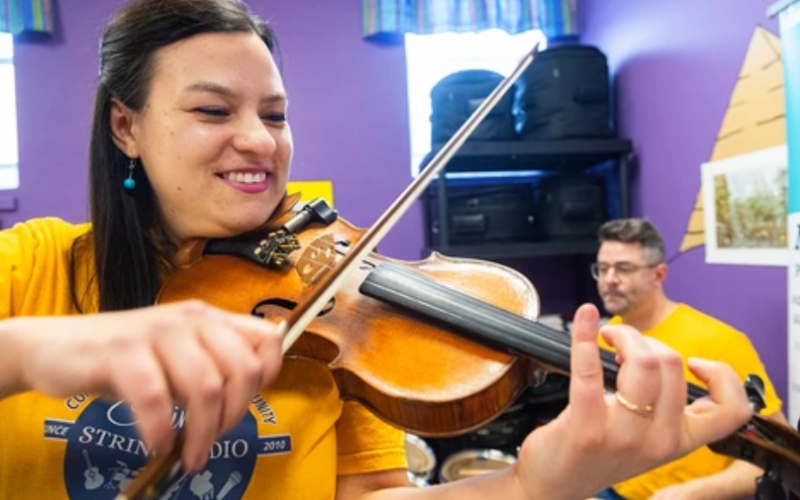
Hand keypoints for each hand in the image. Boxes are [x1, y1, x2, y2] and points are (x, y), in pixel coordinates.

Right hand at [9, 299, 283, 470]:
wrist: (52, 348)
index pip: (266, 337)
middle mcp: (190, 318)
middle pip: (243, 370)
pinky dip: (161, 431)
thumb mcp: (177, 358)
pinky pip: (156, 398)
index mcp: (210, 318)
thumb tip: (244, 400)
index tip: (245, 403)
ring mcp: (156, 331)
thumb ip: (211, 368)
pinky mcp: (121, 351)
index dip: (268, 375)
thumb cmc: (124, 361)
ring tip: (190, 455)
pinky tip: (156, 445)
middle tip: (212, 440)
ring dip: (202, 433)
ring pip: (206, 387)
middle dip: (235, 416)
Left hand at [513, 304, 751, 499]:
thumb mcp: (645, 439)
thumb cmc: (597, 455)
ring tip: (606, 336)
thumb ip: (662, 408)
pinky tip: (583, 321)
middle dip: (646, 340)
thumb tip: (664, 358)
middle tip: (624, 341)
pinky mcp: (586, 429)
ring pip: (643, 363)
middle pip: (671, 365)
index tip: (694, 362)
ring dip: (623, 336)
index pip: (730, 411)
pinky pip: (590, 371)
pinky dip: (584, 337)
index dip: (722, 376)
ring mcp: (624, 437)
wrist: (553, 487)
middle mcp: (659, 442)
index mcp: (679, 442)